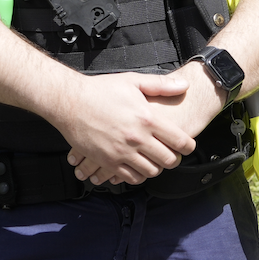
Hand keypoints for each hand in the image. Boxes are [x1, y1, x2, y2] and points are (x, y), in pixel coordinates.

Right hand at [51, 72, 196, 184]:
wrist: (69, 102)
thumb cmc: (100, 90)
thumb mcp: (133, 81)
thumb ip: (161, 85)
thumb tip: (184, 85)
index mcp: (147, 119)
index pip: (179, 141)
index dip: (188, 146)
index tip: (188, 146)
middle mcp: (137, 138)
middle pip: (168, 160)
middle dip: (174, 159)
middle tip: (172, 155)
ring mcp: (122, 152)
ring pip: (150, 172)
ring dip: (156, 168)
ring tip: (154, 160)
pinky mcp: (107, 161)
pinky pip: (130, 178)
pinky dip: (137, 175)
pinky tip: (137, 167)